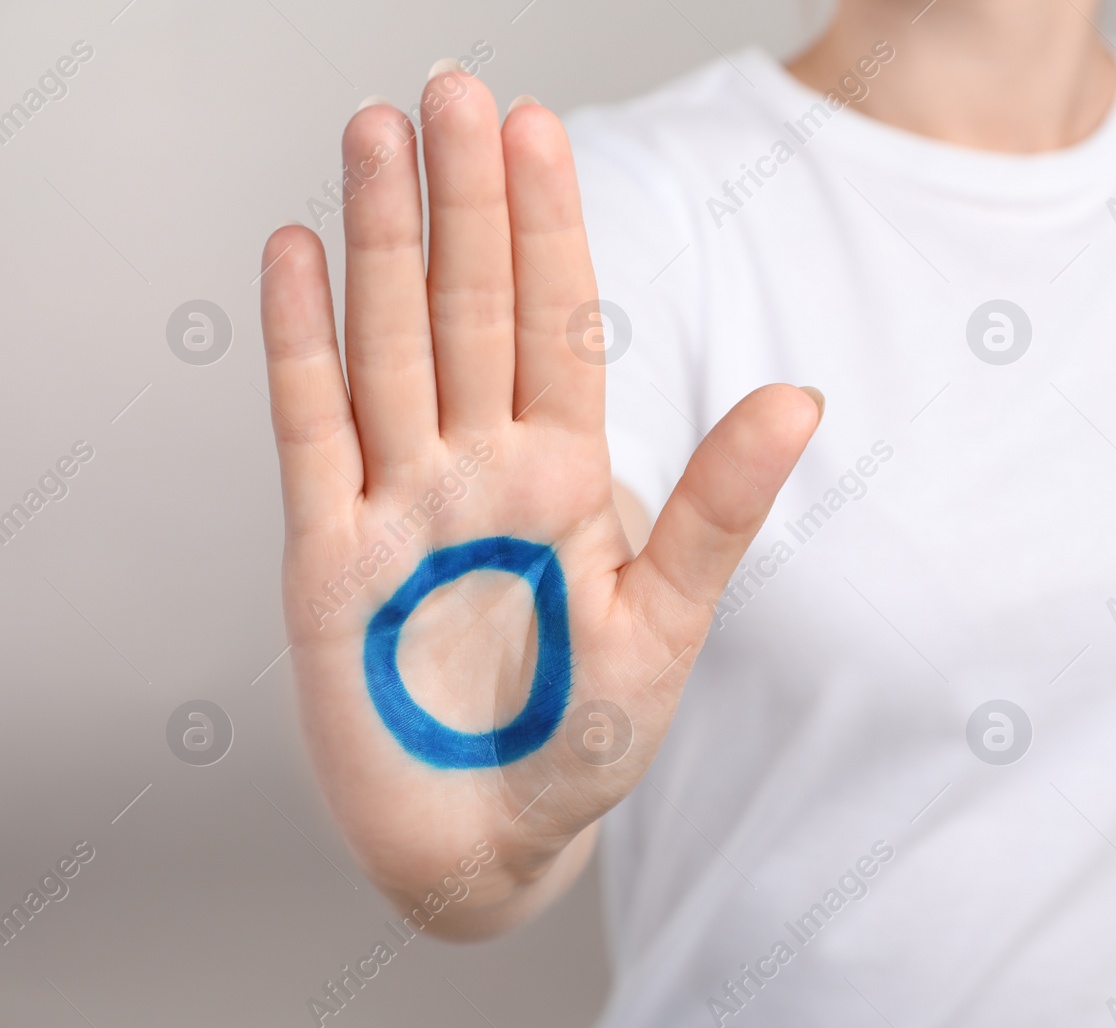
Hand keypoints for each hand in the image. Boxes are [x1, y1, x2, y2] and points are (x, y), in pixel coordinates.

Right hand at [259, 64, 819, 934]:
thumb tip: (806, 398)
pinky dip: (302, 344)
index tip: (539, 129)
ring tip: (377, 135)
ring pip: (389, 345)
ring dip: (380, 243)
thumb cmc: (586, 741)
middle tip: (453, 90)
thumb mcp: (667, 623)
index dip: (546, 227)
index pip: (555, 324)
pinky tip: (300, 254)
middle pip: (468, 309)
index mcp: (566, 473)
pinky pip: (312, 430)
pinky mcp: (329, 554)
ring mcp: (401, 500)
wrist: (489, 840)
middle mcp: (481, 466)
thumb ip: (719, 507)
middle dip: (463, 202)